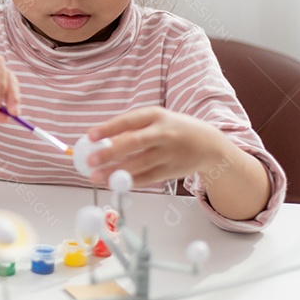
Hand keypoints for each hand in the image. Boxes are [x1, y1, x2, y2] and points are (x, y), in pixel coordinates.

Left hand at [82, 106, 229, 186]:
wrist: (209, 144)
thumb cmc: (172, 129)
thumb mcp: (155, 121)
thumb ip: (131, 130)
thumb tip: (100, 142)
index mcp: (156, 115)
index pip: (129, 120)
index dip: (109, 128)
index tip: (90, 135)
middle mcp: (164, 133)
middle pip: (135, 143)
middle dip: (111, 152)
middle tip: (90, 161)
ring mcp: (169, 153)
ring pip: (139, 164)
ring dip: (116, 172)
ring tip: (96, 177)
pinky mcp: (172, 171)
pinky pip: (147, 178)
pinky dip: (130, 182)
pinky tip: (114, 183)